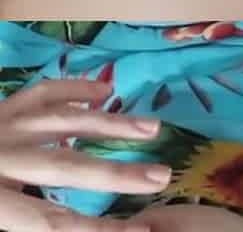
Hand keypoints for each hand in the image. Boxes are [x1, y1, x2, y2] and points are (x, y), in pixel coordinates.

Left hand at [0, 79, 171, 231]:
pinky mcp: (3, 109)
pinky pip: (43, 93)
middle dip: (118, 173)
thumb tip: (73, 220)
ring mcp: (2, 126)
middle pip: (66, 166)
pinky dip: (76, 89)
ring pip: (63, 120)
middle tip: (163, 176)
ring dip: (111, 124)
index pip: (52, 221)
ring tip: (152, 127)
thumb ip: (31, 220)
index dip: (98, 228)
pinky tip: (105, 90)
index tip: (144, 229)